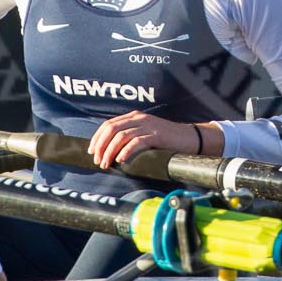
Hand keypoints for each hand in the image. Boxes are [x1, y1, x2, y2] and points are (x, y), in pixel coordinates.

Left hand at [88, 111, 215, 167]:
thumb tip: (109, 151)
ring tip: (107, 163)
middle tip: (98, 160)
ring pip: (121, 136)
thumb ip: (130, 136)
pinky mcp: (156, 135)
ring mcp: (148, 125)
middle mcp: (139, 118)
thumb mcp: (145, 134)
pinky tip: (121, 160)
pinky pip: (136, 141)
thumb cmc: (166, 140)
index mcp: (134, 117)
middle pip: (111, 129)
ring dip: (110, 151)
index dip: (97, 138)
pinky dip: (126, 151)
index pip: (108, 124)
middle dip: (101, 145)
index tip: (92, 151)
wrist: (189, 138)